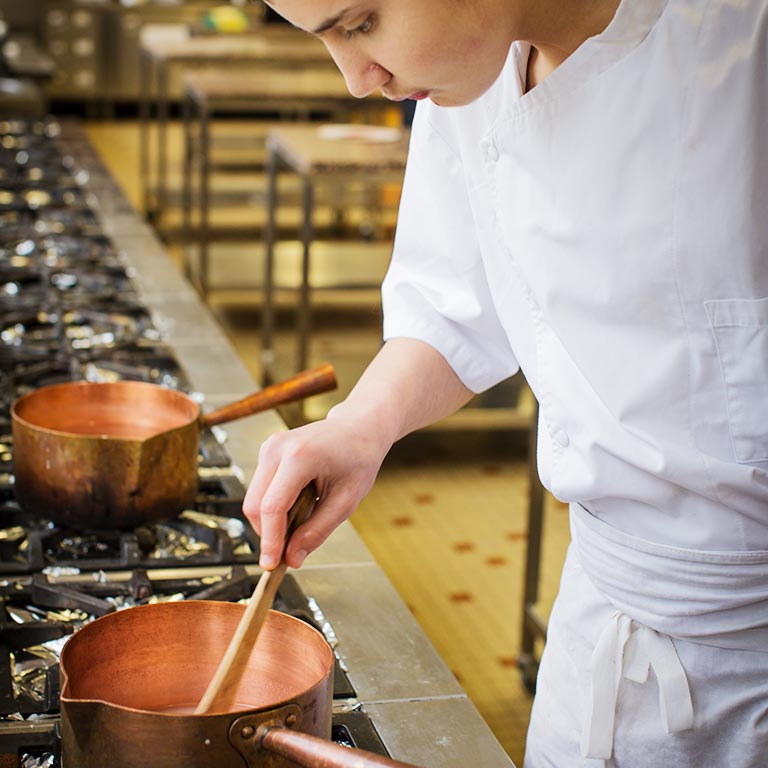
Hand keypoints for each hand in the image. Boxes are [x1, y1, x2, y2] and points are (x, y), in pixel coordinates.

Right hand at [243, 410, 391, 569]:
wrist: (358, 427)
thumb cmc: (358, 459)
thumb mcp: (346, 500)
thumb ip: (317, 530)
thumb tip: (291, 559)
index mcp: (300, 456)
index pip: (273, 506)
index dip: (270, 540)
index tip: (271, 565)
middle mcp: (277, 448)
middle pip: (255, 505)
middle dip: (269, 533)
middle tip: (294, 548)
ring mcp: (269, 447)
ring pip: (254, 500)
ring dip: (272, 520)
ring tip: (307, 515)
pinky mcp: (267, 451)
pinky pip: (261, 490)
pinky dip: (274, 506)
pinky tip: (301, 503)